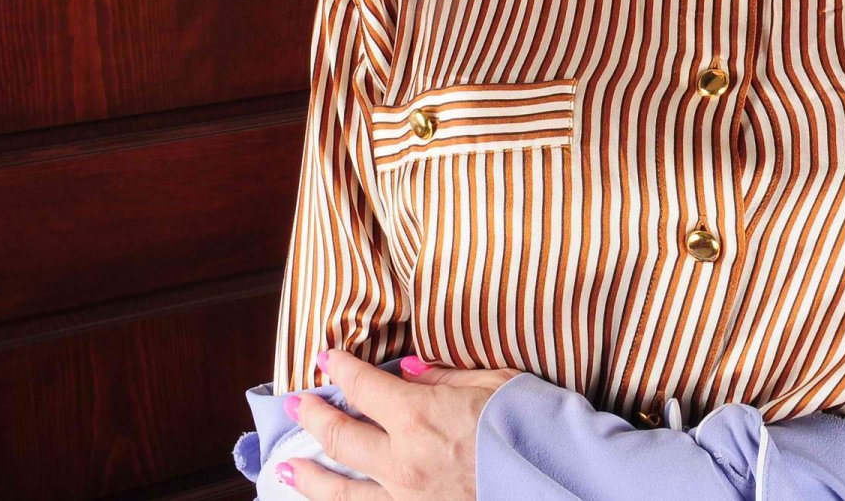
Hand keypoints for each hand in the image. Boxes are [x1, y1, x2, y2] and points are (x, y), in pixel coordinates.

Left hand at [277, 348, 519, 500]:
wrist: (557, 479)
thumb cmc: (532, 424)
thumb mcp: (492, 382)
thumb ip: (443, 377)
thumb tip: (408, 370)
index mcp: (419, 415)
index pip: (362, 387)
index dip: (340, 368)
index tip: (325, 358)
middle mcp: (402, 460)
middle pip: (340, 438)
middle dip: (312, 416)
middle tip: (295, 404)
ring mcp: (408, 499)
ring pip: (342, 492)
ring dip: (310, 477)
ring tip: (287, 469)